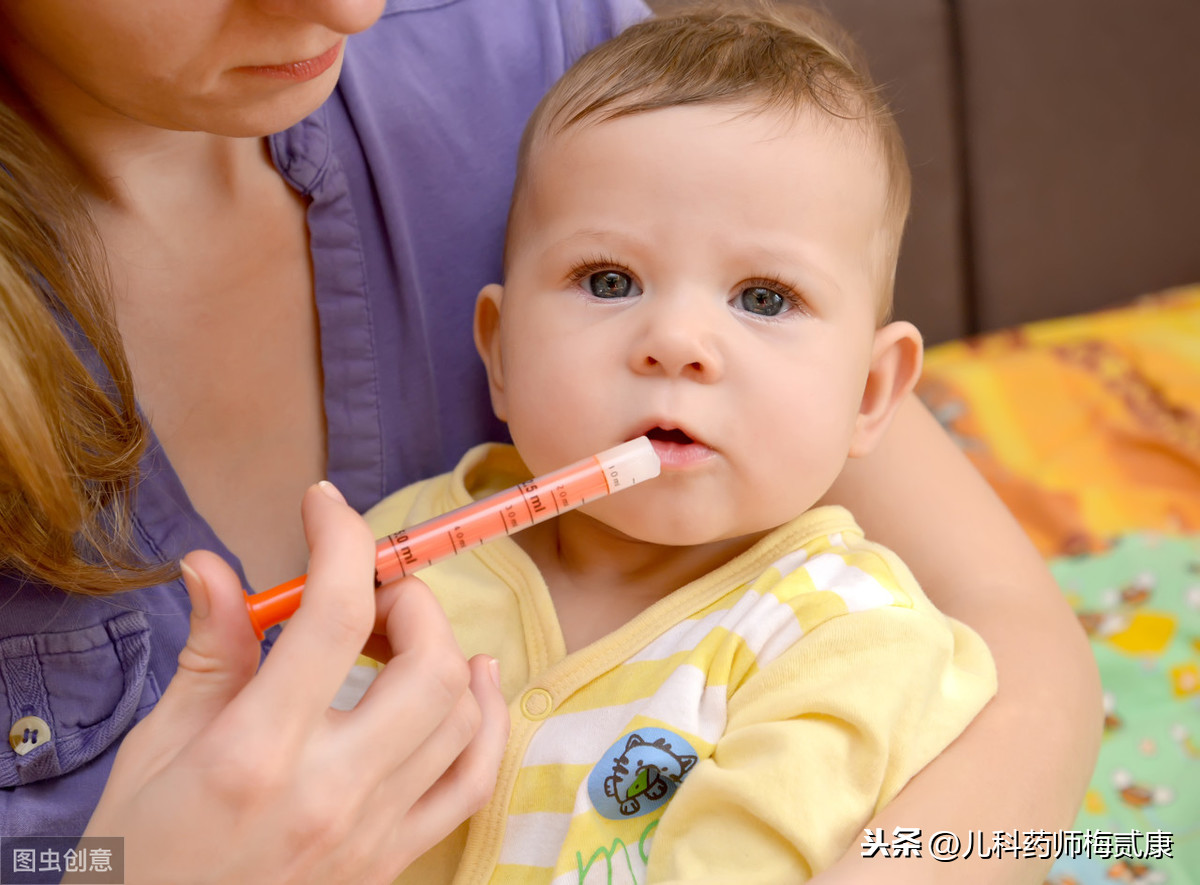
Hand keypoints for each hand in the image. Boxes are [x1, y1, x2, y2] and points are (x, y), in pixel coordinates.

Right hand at [85, 482, 507, 883]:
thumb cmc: (141, 852)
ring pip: (461, 714)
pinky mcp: (394, 857)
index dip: (343, 541)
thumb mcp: (155, 747)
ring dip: (447, 651)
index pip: (333, 617)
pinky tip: (474, 681)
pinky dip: (489, 721)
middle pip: (428, 663)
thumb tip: (214, 566)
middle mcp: (329, 791)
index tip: (328, 506)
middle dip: (409, 600)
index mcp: (254, 753)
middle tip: (368, 589)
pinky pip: (474, 781)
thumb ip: (208, 651)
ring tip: (403, 631)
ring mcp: (373, 830)